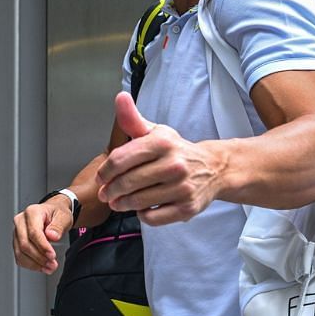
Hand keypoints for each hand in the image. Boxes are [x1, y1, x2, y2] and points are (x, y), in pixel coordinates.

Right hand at [11, 197, 74, 274]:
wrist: (52, 214)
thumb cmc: (56, 213)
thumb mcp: (64, 217)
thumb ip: (58, 226)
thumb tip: (52, 235)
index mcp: (32, 212)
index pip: (33, 232)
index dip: (42, 246)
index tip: (52, 255)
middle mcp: (21, 221)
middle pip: (25, 244)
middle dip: (39, 257)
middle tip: (52, 264)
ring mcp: (17, 232)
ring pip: (20, 252)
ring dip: (35, 264)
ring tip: (49, 267)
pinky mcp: (17, 242)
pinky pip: (19, 257)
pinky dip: (30, 265)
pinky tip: (41, 266)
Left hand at [96, 92, 223, 224]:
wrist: (213, 168)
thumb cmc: (176, 150)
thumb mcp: (156, 132)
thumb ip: (133, 119)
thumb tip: (120, 97)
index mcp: (162, 143)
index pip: (120, 160)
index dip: (105, 172)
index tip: (100, 178)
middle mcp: (174, 165)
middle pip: (126, 183)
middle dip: (110, 191)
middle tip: (105, 194)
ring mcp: (182, 188)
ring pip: (137, 202)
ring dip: (122, 204)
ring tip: (117, 202)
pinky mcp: (187, 208)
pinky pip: (153, 218)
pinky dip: (142, 215)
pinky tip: (142, 208)